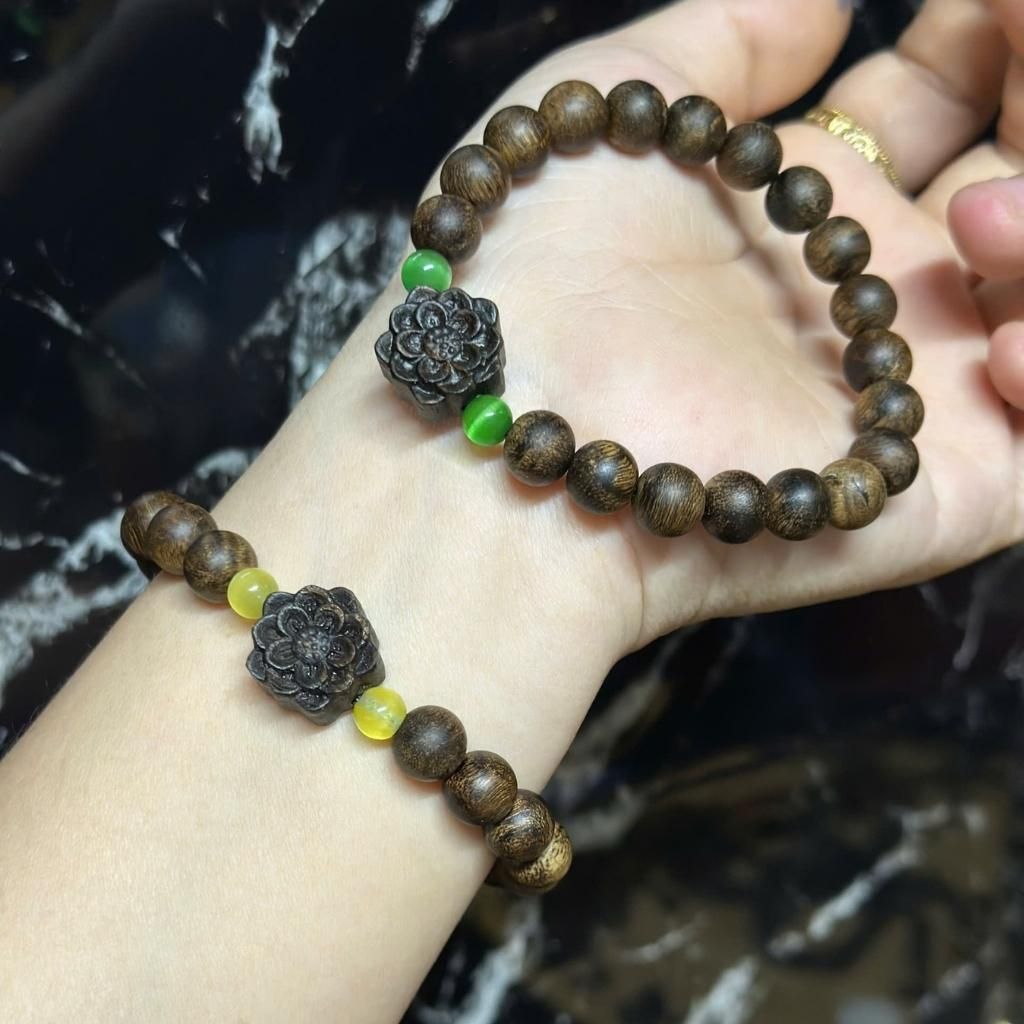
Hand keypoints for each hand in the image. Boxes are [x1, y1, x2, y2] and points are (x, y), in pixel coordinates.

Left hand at [386, 0, 1023, 646]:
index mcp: (798, 214)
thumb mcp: (618, 98)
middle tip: (1012, 50)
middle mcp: (863, 300)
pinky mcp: (941, 495)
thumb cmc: (538, 258)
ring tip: (970, 217)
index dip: (983, 41)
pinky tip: (994, 335)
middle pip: (1016, 185)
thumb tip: (830, 7)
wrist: (520, 416)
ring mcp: (908, 398)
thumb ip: (729, 38)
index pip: (934, 108)